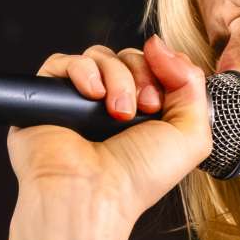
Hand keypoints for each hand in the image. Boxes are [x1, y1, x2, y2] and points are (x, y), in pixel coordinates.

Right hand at [11, 33, 214, 218]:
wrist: (94, 195)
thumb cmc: (138, 178)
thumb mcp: (190, 135)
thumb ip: (192, 85)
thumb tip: (159, 44)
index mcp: (144, 115)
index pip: (155, 66)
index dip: (164, 69)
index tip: (161, 99)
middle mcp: (111, 106)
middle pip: (129, 56)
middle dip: (142, 74)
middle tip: (144, 108)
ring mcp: (78, 101)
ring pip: (100, 56)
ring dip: (117, 77)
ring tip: (117, 113)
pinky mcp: (47, 97)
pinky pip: (63, 61)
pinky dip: (83, 72)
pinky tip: (92, 97)